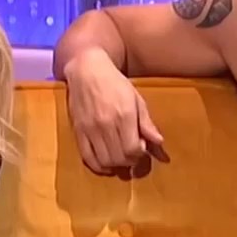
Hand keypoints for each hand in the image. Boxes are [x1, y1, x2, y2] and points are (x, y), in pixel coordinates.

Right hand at [63, 49, 168, 175]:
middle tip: (132, 154)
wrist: (86, 70)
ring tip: (120, 158)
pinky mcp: (78, 132)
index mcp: (124, 115)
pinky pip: (87, 157)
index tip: (142, 148)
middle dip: (130, 161)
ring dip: (115, 165)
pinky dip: (98, 166)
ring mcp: (90, 129)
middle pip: (120, 157)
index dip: (140, 154)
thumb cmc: (115, 83)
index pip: (133, 149)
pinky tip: (106, 164)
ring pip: (105, 160)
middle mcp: (106, 124)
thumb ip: (146, 122)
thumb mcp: (136, 99)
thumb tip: (158, 142)